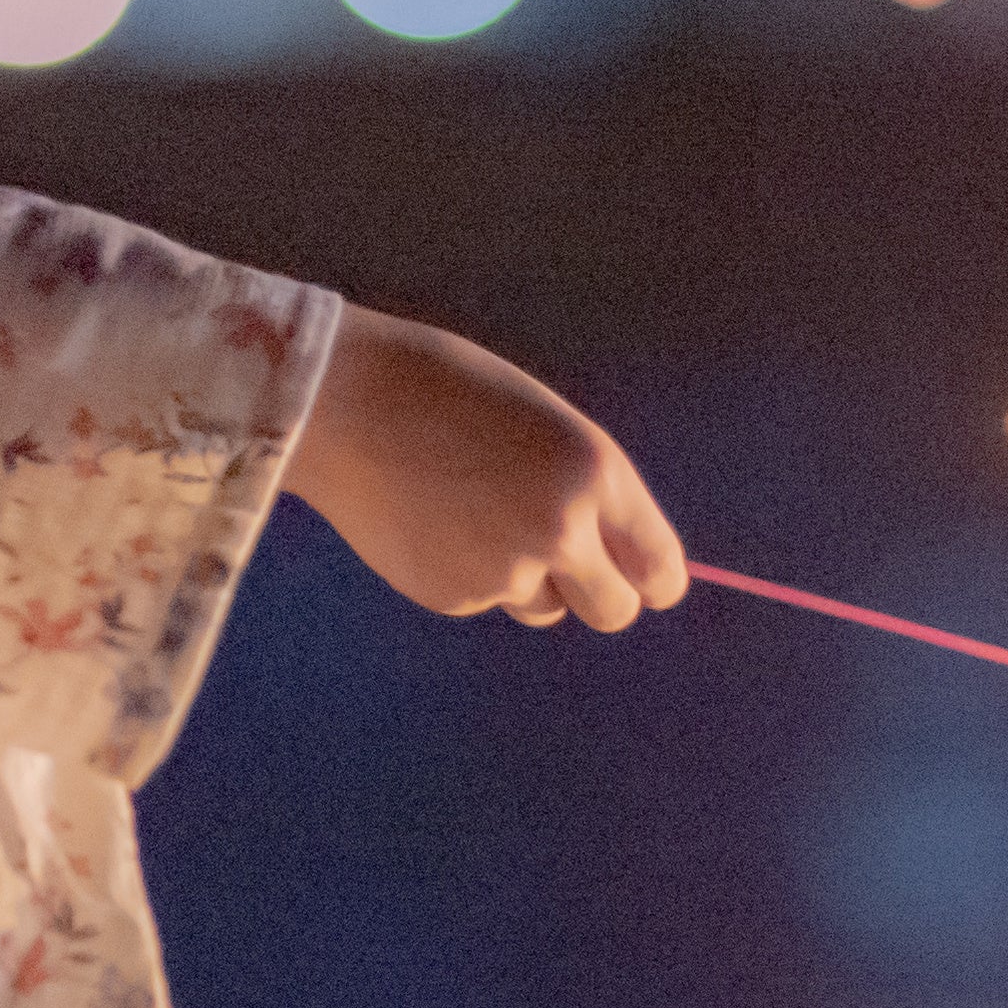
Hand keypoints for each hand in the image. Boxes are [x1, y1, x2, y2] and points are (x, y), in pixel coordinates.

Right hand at [280, 304, 685, 631]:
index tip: (648, 584)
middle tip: (576, 573)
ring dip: (528, 580)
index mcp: (595, 473)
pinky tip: (433, 521)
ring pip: (544, 606)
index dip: (655, 581)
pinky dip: (469, 573)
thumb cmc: (450, 397)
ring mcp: (507, 570)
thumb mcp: (544, 430)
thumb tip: (615, 565)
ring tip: (475, 513)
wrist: (348, 404)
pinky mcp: (455, 596)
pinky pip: (485, 599)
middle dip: (601, 598)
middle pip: (614, 611)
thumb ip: (586, 495)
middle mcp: (562, 530)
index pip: (658, 565)